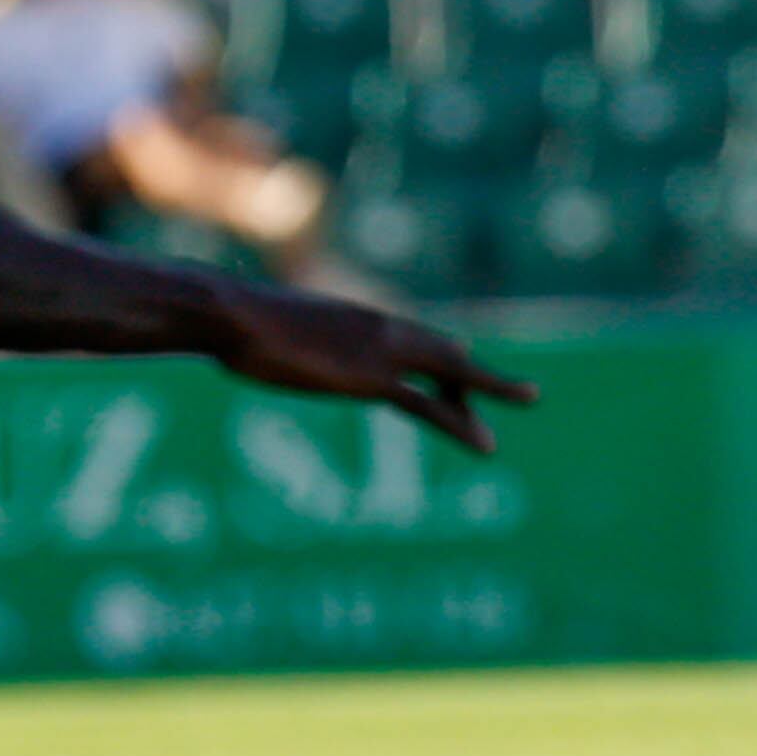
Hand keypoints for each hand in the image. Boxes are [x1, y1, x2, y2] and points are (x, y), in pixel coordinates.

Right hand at [201, 286, 535, 452]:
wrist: (228, 312)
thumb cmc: (227, 317)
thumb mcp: (257, 323)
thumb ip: (266, 331)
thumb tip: (234, 334)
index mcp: (357, 316)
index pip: (409, 335)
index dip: (434, 355)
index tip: (459, 358)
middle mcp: (379, 327)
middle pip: (439, 351)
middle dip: (467, 377)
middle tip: (500, 396)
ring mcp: (381, 352)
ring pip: (452, 372)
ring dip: (489, 389)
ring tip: (530, 398)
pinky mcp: (373, 379)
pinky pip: (430, 406)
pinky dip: (464, 422)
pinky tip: (488, 443)